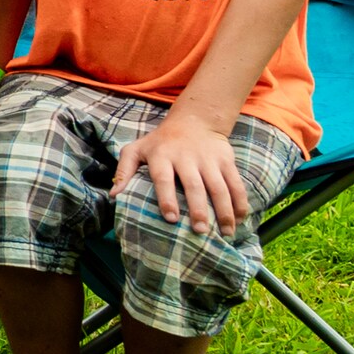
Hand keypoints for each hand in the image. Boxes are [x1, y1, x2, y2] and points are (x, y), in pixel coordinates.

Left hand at [114, 108, 252, 230]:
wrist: (195, 120)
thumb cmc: (160, 142)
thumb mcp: (137, 149)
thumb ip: (124, 171)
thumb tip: (114, 195)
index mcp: (161, 155)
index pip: (163, 178)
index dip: (167, 198)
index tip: (172, 219)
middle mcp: (186, 157)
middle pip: (194, 186)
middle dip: (198, 210)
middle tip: (200, 231)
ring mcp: (209, 159)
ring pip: (219, 187)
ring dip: (224, 211)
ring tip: (226, 233)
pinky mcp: (227, 160)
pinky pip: (236, 183)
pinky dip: (240, 202)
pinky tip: (240, 219)